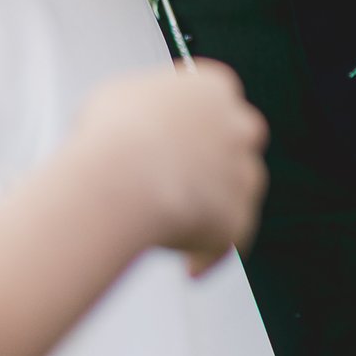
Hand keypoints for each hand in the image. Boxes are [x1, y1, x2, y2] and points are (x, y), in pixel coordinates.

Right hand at [72, 62, 267, 276]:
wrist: (122, 179)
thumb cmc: (111, 136)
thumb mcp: (115, 96)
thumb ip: (140, 103)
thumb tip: (130, 119)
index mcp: (214, 88)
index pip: (213, 103)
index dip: (192, 127)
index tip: (174, 142)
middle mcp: (239, 128)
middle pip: (235, 145)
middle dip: (213, 162)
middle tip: (179, 181)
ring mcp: (243, 174)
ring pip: (238, 192)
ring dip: (214, 208)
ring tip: (180, 227)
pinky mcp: (238, 219)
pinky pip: (228, 242)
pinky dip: (208, 255)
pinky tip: (190, 267)